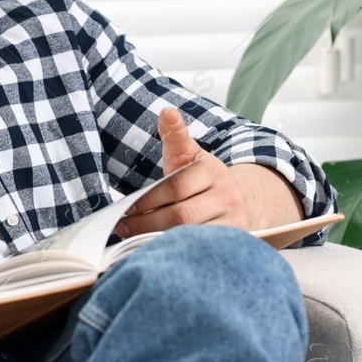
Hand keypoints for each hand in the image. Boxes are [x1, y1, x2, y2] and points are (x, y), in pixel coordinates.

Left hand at [115, 107, 254, 237]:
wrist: (239, 200)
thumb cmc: (201, 179)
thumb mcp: (189, 155)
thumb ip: (175, 137)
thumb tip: (167, 112)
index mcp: (212, 171)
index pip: (175, 188)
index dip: (147, 201)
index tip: (124, 210)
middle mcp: (228, 196)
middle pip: (181, 215)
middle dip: (147, 222)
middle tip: (122, 227)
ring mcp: (233, 221)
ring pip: (189, 235)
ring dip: (157, 239)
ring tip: (133, 239)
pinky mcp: (234, 241)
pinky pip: (200, 249)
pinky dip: (176, 250)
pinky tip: (156, 250)